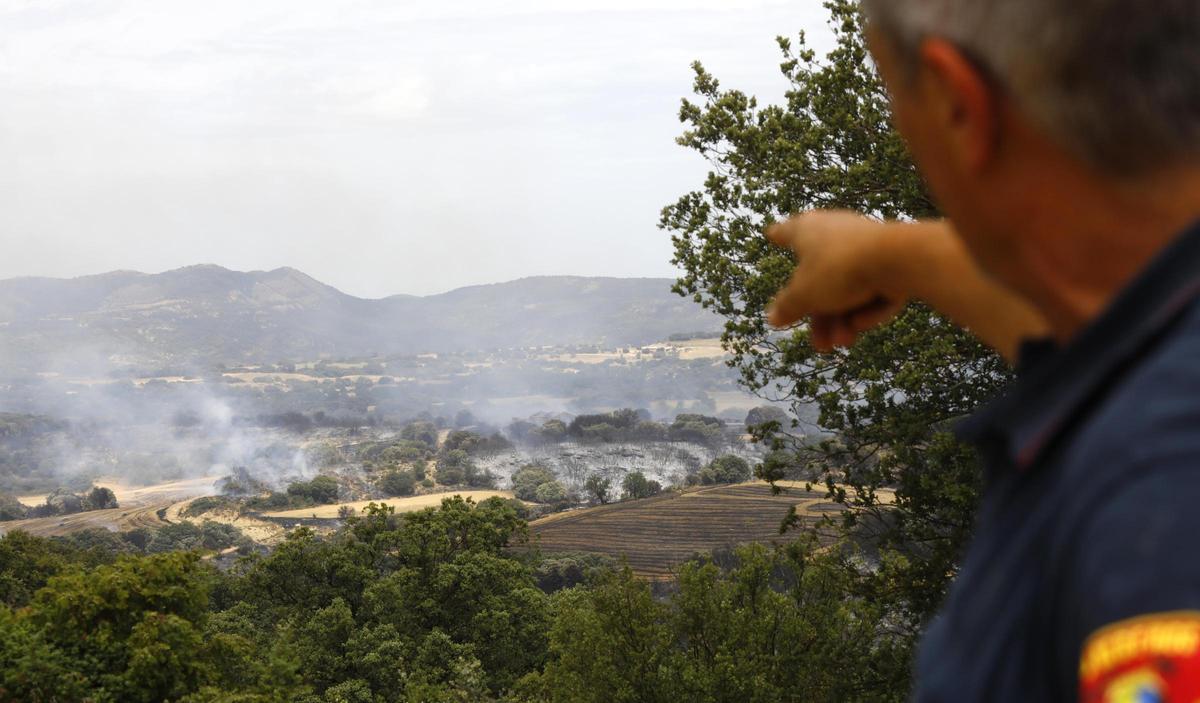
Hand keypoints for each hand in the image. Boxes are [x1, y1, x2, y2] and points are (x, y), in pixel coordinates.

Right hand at [766, 211, 913, 350]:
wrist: (896, 259)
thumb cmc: (838, 269)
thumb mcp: (804, 295)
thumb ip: (787, 307)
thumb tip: (771, 317)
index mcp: (807, 231)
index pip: (786, 232)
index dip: (777, 235)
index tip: (771, 234)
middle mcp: (835, 232)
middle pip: (820, 279)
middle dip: (821, 317)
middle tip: (819, 344)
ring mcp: (864, 245)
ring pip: (849, 288)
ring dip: (843, 319)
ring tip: (843, 342)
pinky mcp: (891, 258)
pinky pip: (872, 288)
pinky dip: (867, 308)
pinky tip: (862, 325)